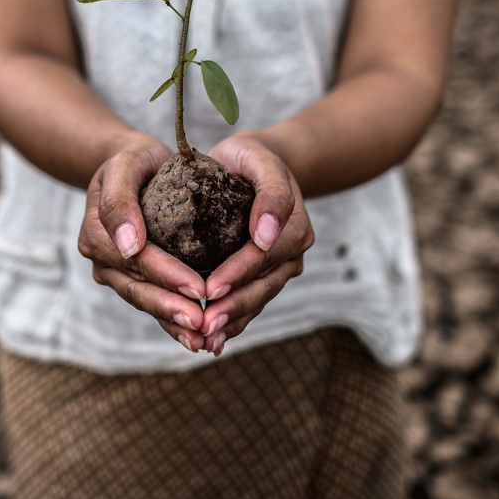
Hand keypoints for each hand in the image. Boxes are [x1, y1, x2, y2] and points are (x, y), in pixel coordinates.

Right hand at [77, 134, 211, 351]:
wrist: (134, 166)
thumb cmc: (135, 159)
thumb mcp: (127, 163)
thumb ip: (119, 199)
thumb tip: (127, 246)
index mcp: (97, 232)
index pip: (137, 260)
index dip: (167, 276)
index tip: (200, 289)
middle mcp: (101, 258)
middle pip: (139, 287)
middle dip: (171, 308)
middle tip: (204, 323)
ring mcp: (114, 272)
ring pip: (144, 300)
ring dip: (172, 322)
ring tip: (203, 339)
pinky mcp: (131, 279)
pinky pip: (151, 302)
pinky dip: (171, 321)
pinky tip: (195, 337)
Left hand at [199, 133, 314, 356]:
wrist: (255, 165)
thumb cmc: (252, 158)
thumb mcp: (260, 159)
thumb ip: (271, 192)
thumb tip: (267, 235)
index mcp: (294, 227)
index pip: (262, 256)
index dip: (237, 274)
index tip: (209, 289)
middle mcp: (292, 254)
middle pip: (262, 286)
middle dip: (232, 308)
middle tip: (204, 326)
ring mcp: (280, 269)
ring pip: (256, 301)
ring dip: (231, 322)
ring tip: (204, 340)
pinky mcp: (265, 278)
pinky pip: (250, 303)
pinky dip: (232, 322)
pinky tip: (210, 341)